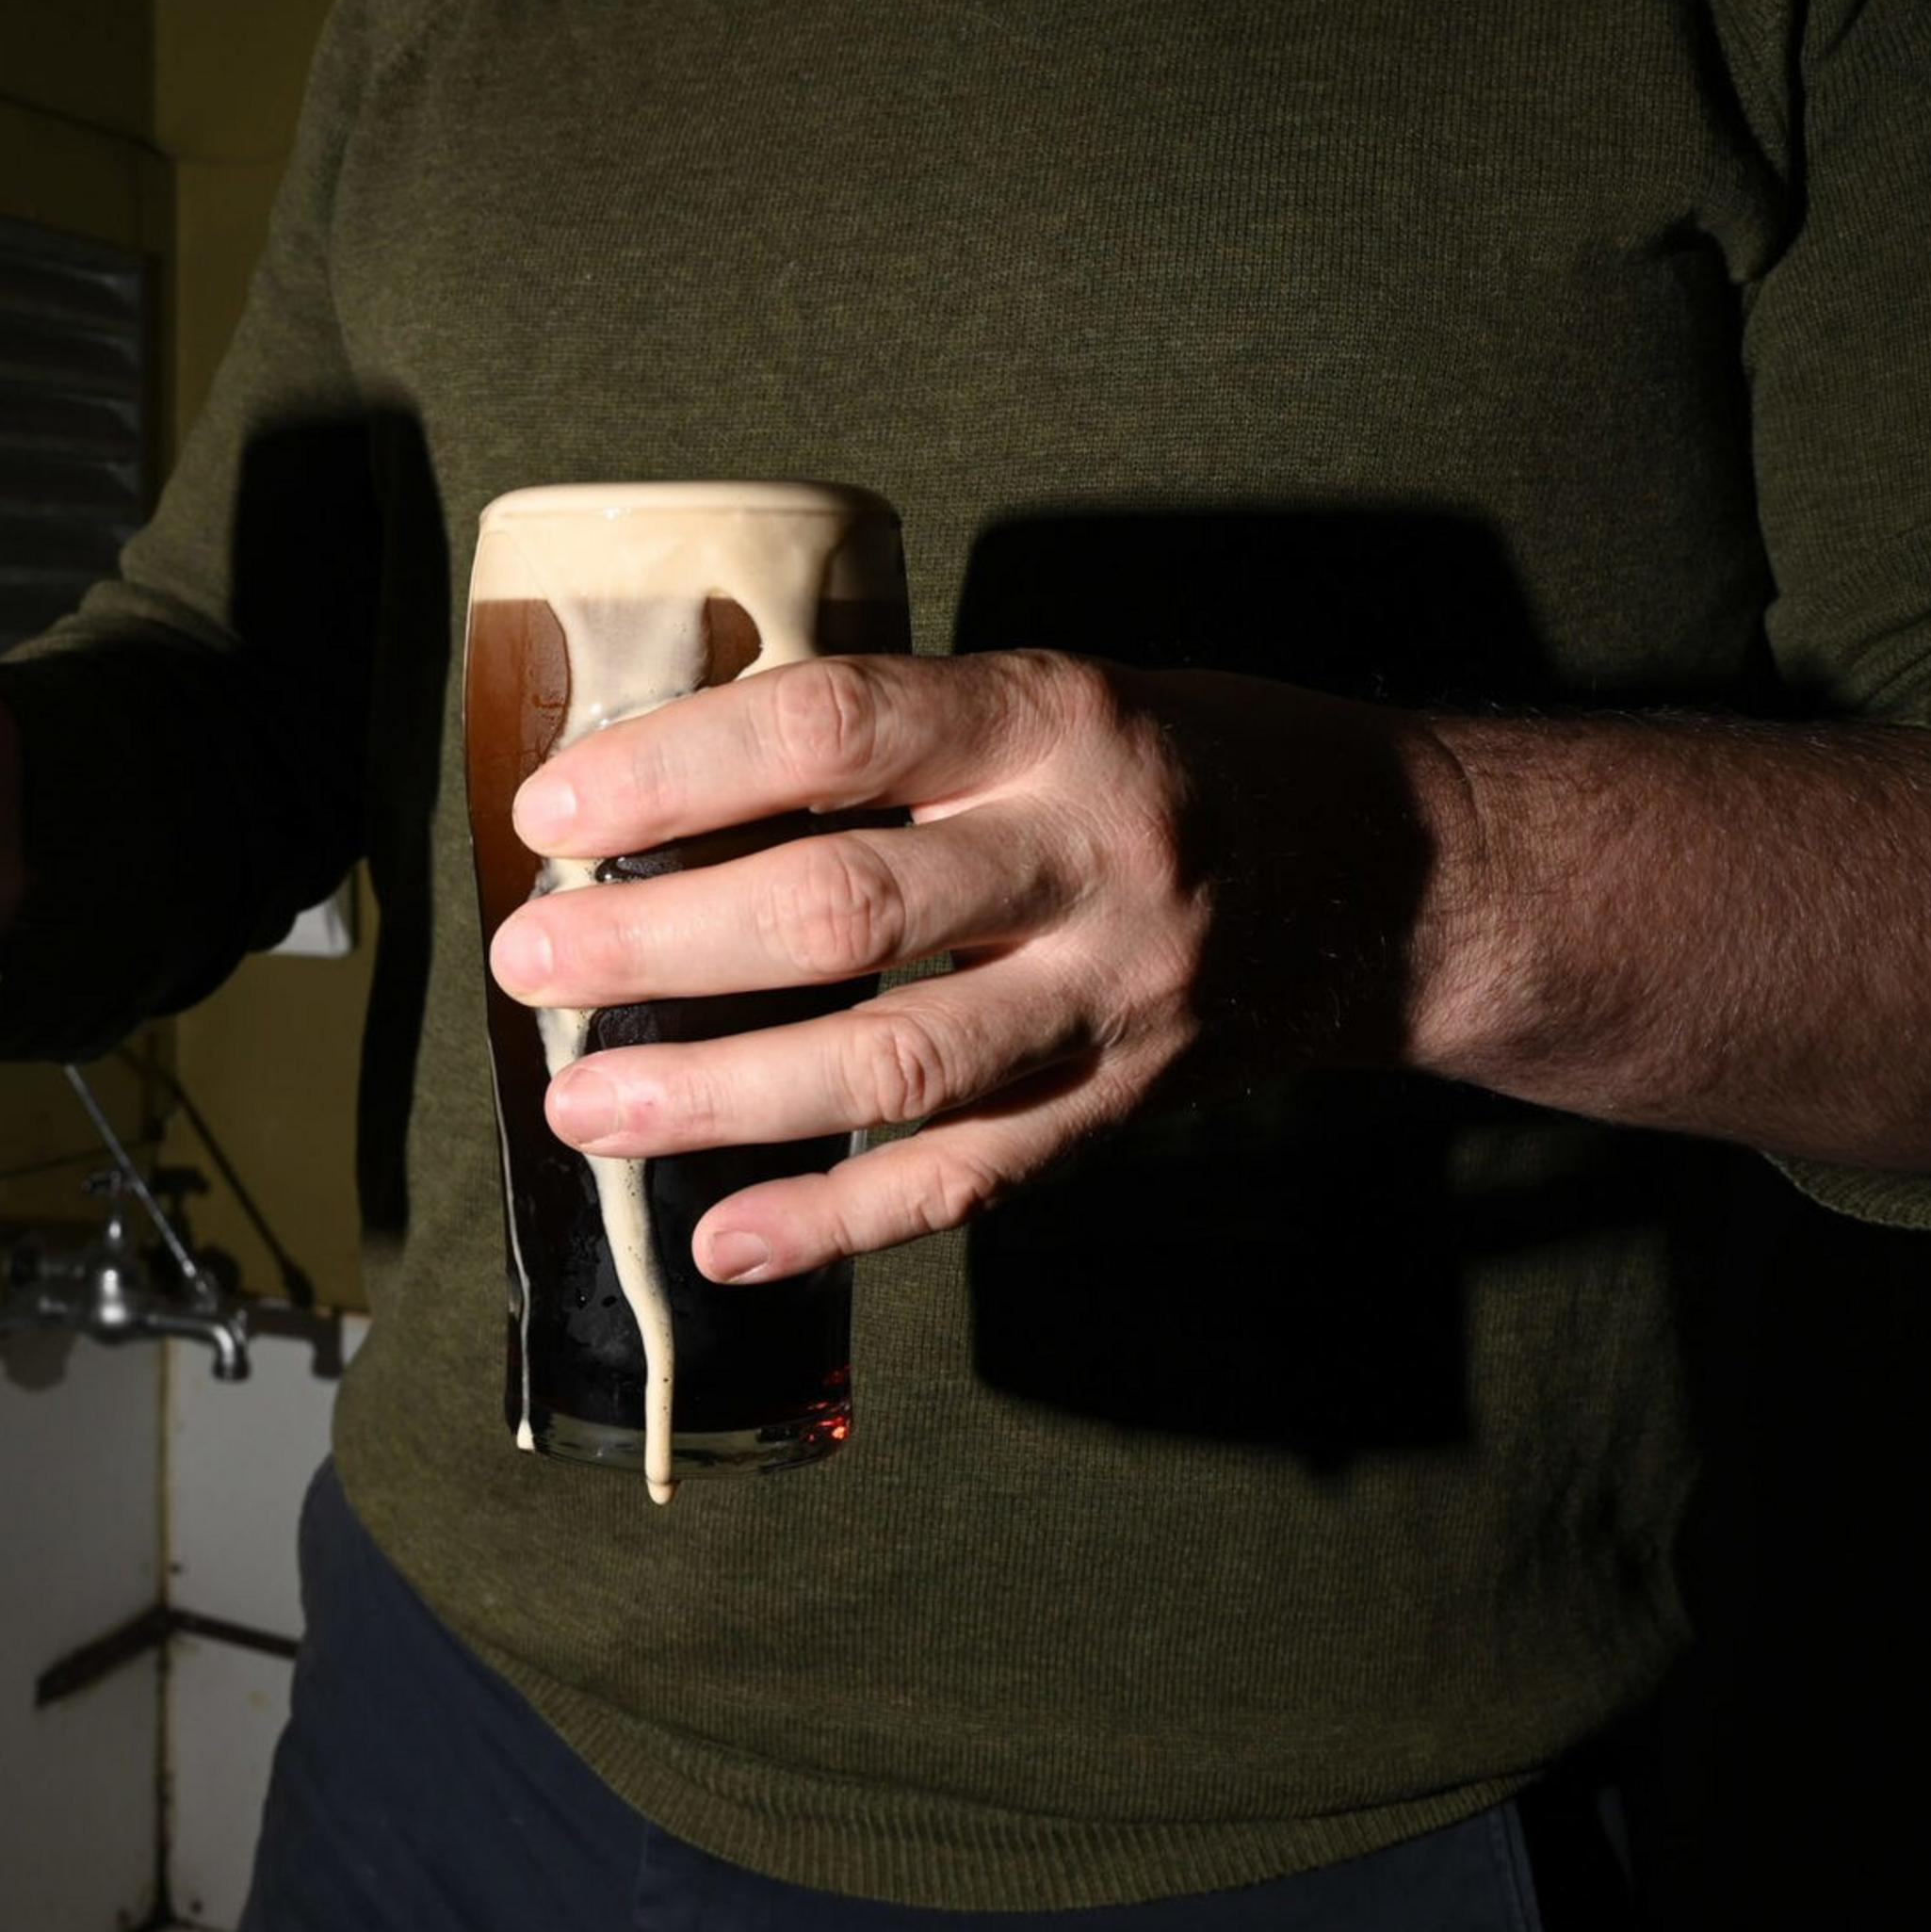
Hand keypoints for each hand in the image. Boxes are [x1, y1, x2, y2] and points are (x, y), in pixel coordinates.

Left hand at [486, 651, 1446, 1284]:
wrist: (1402, 871)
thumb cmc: (1174, 760)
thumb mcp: (1052, 694)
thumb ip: (891, 743)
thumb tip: (652, 802)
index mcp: (1054, 716)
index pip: (838, 727)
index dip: (679, 769)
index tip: (549, 810)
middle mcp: (1090, 855)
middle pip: (845, 907)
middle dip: (660, 940)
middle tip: (528, 961)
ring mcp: (1117, 996)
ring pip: (895, 1062)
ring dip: (718, 1095)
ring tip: (583, 1107)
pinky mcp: (1127, 1107)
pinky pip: (968, 1178)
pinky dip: (835, 1221)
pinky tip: (720, 1237)